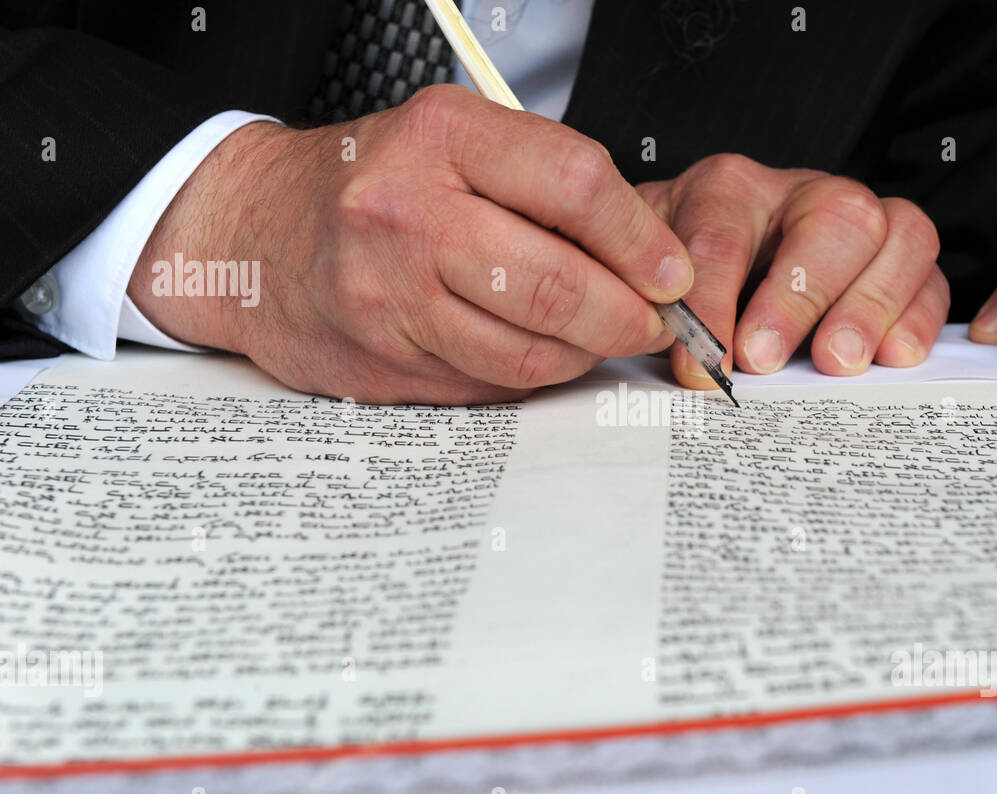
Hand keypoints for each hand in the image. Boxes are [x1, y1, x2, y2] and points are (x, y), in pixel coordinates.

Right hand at [129, 85, 691, 403]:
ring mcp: (388, 295)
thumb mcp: (455, 142)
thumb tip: (650, 255)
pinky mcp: (382, 360)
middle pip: (558, 284)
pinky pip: (489, 385)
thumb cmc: (374, 184)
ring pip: (528, 352)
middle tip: (652, 322)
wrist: (255, 232)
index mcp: (441, 136)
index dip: (641, 239)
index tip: (673, 273)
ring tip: (598, 337)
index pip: (575, 185)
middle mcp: (408, 212)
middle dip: (627, 316)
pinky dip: (532, 376)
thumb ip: (545, 182)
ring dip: (585, 355)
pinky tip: (537, 353)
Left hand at [637, 154, 948, 386]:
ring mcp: (864, 219)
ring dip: (870, 305)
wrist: (700, 269)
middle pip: (833, 217)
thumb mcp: (646, 284)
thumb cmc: (677, 282)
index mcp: (726, 189)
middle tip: (766, 359)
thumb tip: (666, 355)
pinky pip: (933, 276)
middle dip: (800, 294)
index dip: (713, 302)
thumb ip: (651, 309)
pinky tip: (892, 359)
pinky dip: (918, 318)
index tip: (702, 364)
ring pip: (900, 233)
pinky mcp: (901, 259)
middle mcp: (801, 192)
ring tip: (835, 363)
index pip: (722, 234)